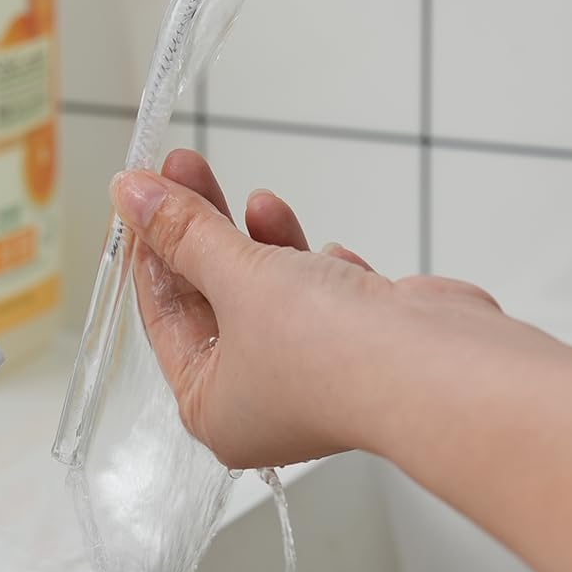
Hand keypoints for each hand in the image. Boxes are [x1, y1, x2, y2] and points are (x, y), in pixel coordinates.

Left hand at [111, 150, 502, 470]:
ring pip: (268, 288)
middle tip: (184, 165)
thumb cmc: (332, 352)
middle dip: (202, 225)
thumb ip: (184, 230)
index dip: (151, 244)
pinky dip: (317, 264)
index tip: (143, 190)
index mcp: (214, 406)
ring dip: (259, 239)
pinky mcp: (365, 342)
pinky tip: (328, 248)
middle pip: (213, 293)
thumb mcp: (237, 277)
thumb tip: (130, 192)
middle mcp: (262, 396)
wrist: (440, 367)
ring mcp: (317, 368)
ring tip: (257, 198)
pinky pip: (324, 293)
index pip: (164, 311)